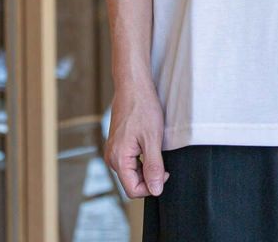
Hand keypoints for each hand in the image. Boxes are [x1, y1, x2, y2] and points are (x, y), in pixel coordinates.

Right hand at [104, 80, 170, 198]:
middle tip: (163, 160)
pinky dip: (141, 159)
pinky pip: (129, 161)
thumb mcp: (153, 139)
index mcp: (118, 159)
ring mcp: (113, 150)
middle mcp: (112, 158)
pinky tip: (149, 144)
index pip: (133, 190)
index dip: (151, 187)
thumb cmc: (142, 108)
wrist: (133, 86)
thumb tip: (155, 190)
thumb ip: (154, 167)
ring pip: (131, 172)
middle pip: (132, 182)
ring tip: (156, 148)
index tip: (165, 173)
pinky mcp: (117, 144)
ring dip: (146, 167)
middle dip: (149, 177)